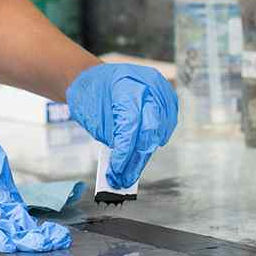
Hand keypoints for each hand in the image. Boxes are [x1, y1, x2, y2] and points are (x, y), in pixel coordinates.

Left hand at [66, 64, 177, 188]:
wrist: (92, 76)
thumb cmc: (89, 94)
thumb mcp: (94, 118)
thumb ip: (113, 140)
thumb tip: (124, 166)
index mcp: (126, 86)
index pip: (131, 126)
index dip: (125, 153)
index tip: (116, 171)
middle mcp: (148, 85)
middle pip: (150, 129)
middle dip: (137, 159)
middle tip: (124, 178)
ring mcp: (159, 89)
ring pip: (160, 129)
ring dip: (146, 153)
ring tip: (130, 171)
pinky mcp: (166, 95)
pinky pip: (166, 123)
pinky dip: (154, 140)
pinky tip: (142, 153)